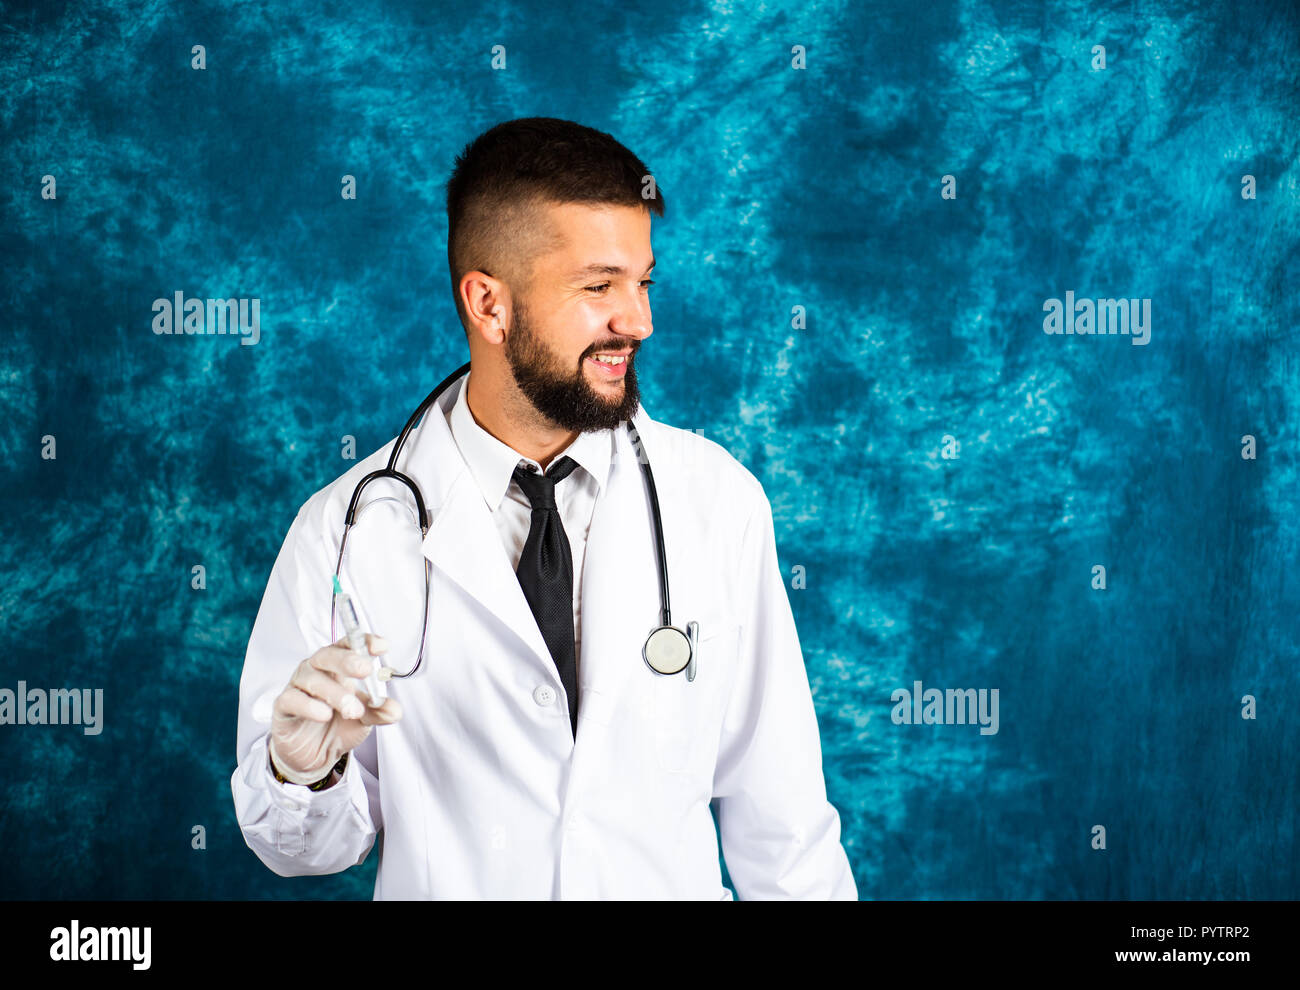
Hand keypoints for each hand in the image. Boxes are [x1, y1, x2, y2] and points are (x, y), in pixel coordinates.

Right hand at [269, 634, 403, 782]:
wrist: (316, 754)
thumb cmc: (339, 724)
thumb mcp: (365, 718)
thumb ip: (379, 711)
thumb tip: (395, 709)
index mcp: (338, 665)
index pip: (349, 644)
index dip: (363, 641)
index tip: (381, 646)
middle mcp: (317, 669)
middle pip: (328, 654)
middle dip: (347, 660)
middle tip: (365, 669)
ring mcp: (299, 686)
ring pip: (312, 679)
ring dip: (335, 693)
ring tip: (353, 710)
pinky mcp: (284, 705)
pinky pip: (292, 699)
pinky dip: (309, 706)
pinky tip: (324, 715)